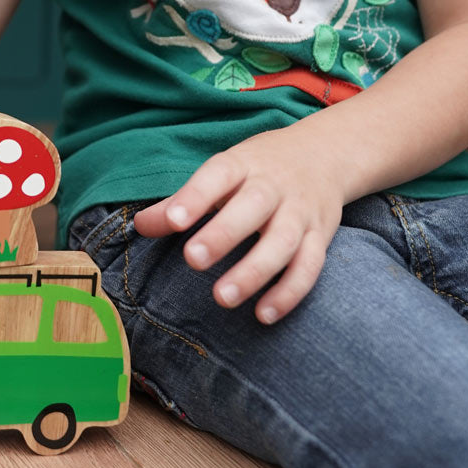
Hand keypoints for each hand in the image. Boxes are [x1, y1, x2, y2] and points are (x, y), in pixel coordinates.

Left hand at [134, 127, 344, 323]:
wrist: (326, 153)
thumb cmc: (259, 167)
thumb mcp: (223, 173)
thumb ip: (182, 201)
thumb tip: (141, 226)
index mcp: (243, 164)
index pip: (218, 175)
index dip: (195, 197)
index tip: (172, 220)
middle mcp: (274, 186)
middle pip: (253, 207)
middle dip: (224, 234)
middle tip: (193, 259)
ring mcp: (300, 211)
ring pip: (283, 242)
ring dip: (255, 272)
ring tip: (222, 298)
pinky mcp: (321, 237)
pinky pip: (309, 267)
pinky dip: (289, 292)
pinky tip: (263, 314)